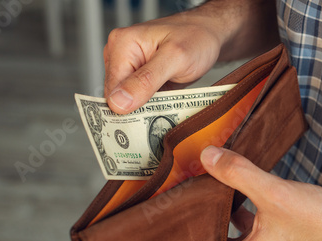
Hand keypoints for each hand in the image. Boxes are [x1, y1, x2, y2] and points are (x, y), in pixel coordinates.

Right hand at [104, 14, 223, 113]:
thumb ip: (146, 80)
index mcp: (122, 44)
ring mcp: (130, 68)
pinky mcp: (140, 79)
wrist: (210, 35)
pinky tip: (164, 106)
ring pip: (127, 101)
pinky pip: (139, 100)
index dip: (125, 108)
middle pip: (117, 96)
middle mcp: (120, 55)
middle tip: (157, 118)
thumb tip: (118, 102)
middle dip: (134, 110)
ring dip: (144, 110)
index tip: (142, 124)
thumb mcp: (174, 58)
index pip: (112, 88)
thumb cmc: (196, 38)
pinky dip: (150, 107)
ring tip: (164, 108)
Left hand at [154, 146, 321, 240]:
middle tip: (161, 239)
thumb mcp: (273, 193)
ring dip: (204, 237)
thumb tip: (207, 158)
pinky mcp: (269, 240)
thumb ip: (237, 173)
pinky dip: (228, 220)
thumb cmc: (320, 224)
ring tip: (186, 214)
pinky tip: (228, 196)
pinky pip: (239, 235)